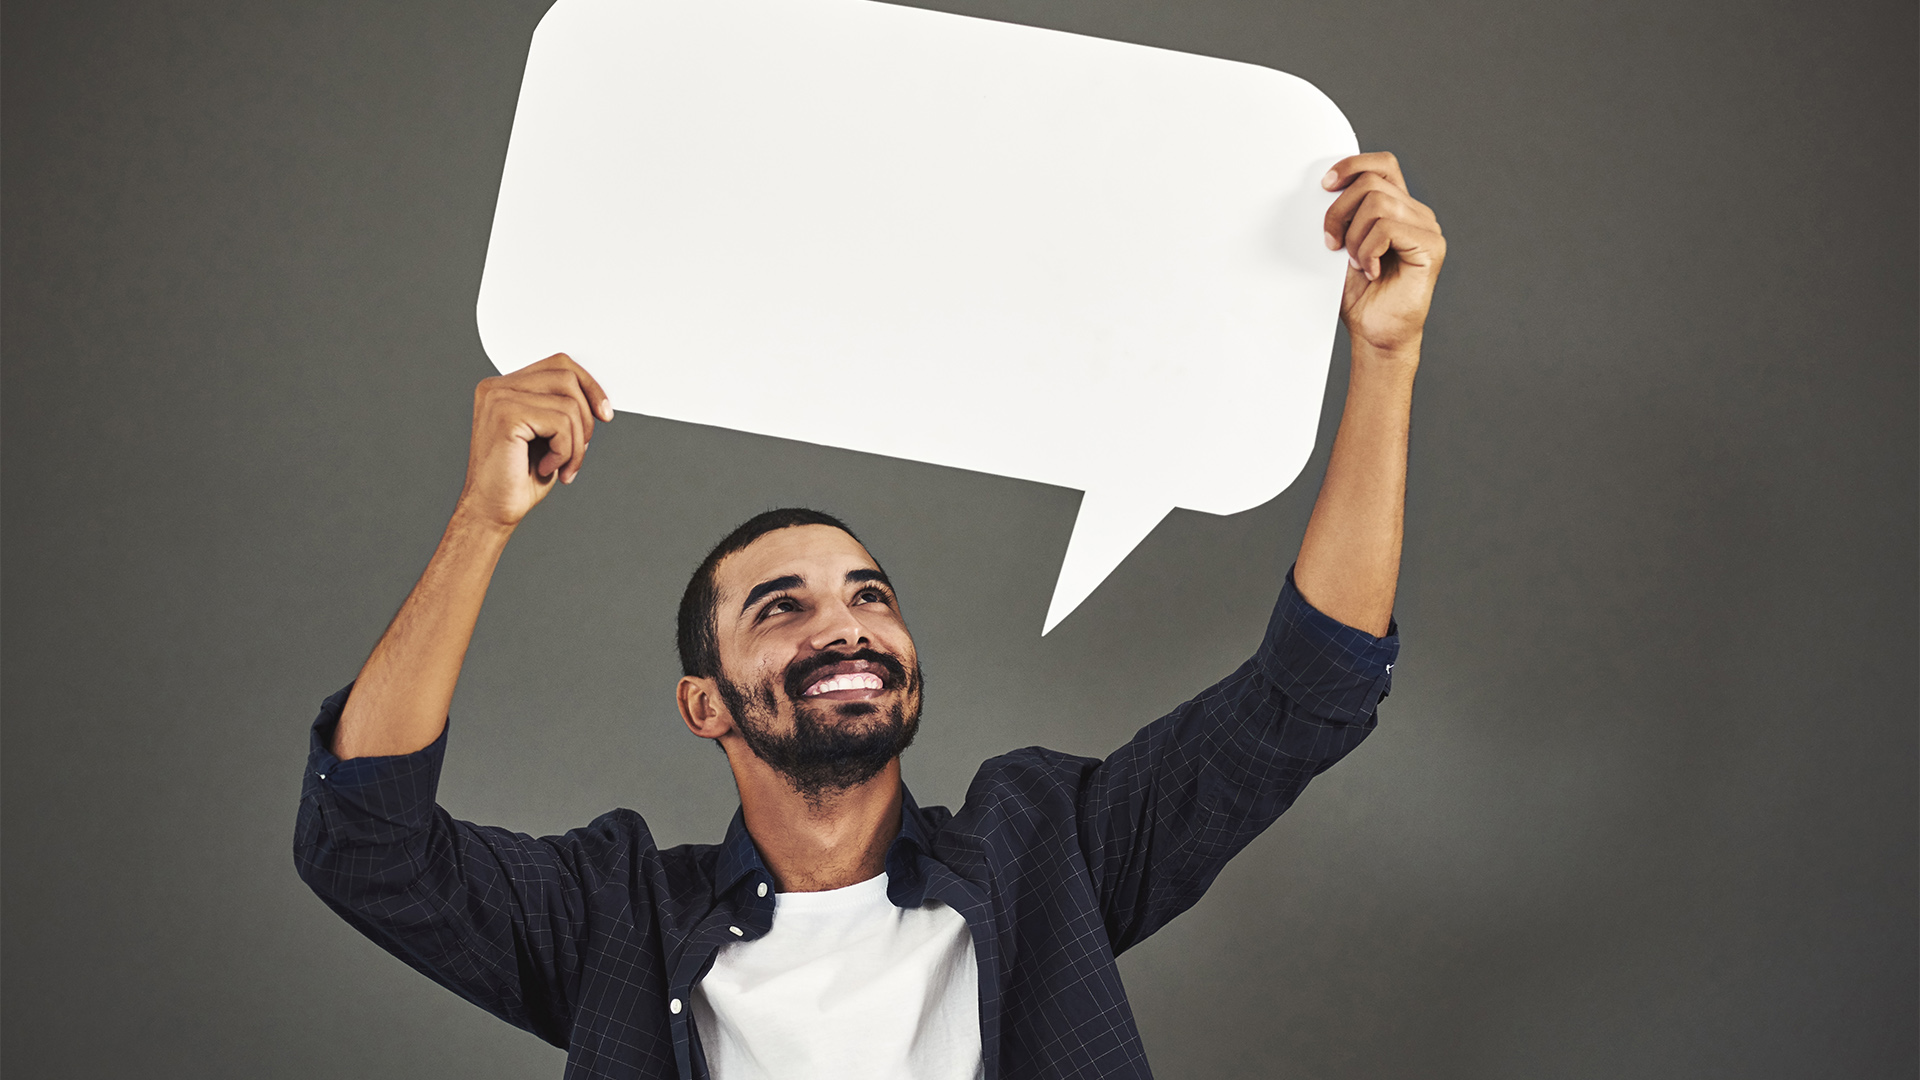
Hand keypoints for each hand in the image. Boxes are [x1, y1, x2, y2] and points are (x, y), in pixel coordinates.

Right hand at [456, 353, 612, 528]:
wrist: (492, 511)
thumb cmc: (518, 479)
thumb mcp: (549, 436)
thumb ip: (564, 410)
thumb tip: (598, 400)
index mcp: (505, 387)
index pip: (559, 365)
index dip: (589, 386)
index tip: (605, 414)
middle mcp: (497, 387)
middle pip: (567, 378)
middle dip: (586, 419)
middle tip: (578, 452)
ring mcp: (499, 398)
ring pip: (569, 404)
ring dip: (577, 443)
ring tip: (562, 466)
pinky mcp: (505, 415)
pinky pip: (561, 423)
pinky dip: (565, 451)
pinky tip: (546, 468)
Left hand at [1322, 152, 1445, 358]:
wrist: (1376, 333)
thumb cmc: (1361, 295)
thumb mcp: (1342, 246)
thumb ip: (1343, 215)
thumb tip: (1324, 187)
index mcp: (1398, 208)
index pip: (1382, 164)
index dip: (1352, 165)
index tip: (1325, 185)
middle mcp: (1416, 213)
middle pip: (1372, 182)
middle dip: (1339, 211)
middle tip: (1331, 243)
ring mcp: (1427, 228)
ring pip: (1378, 203)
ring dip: (1354, 237)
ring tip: (1356, 262)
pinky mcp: (1431, 246)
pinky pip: (1387, 228)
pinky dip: (1368, 250)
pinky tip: (1371, 271)